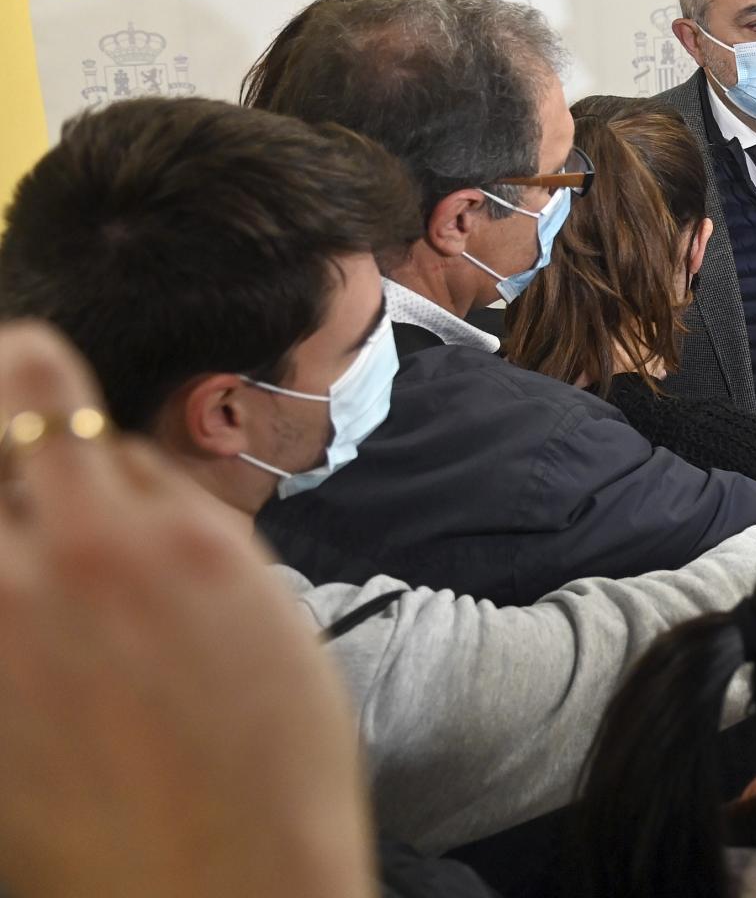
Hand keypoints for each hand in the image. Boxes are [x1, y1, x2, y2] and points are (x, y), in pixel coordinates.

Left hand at [0, 321, 376, 897]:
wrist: (229, 878)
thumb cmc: (273, 747)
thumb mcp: (257, 601)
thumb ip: (183, 520)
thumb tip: (125, 471)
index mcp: (148, 534)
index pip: (54, 399)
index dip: (41, 380)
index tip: (28, 363)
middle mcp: (55, 569)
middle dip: (2, 427)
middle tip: (17, 433)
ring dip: (1, 518)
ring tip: (33, 543)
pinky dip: (0, 592)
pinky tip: (35, 622)